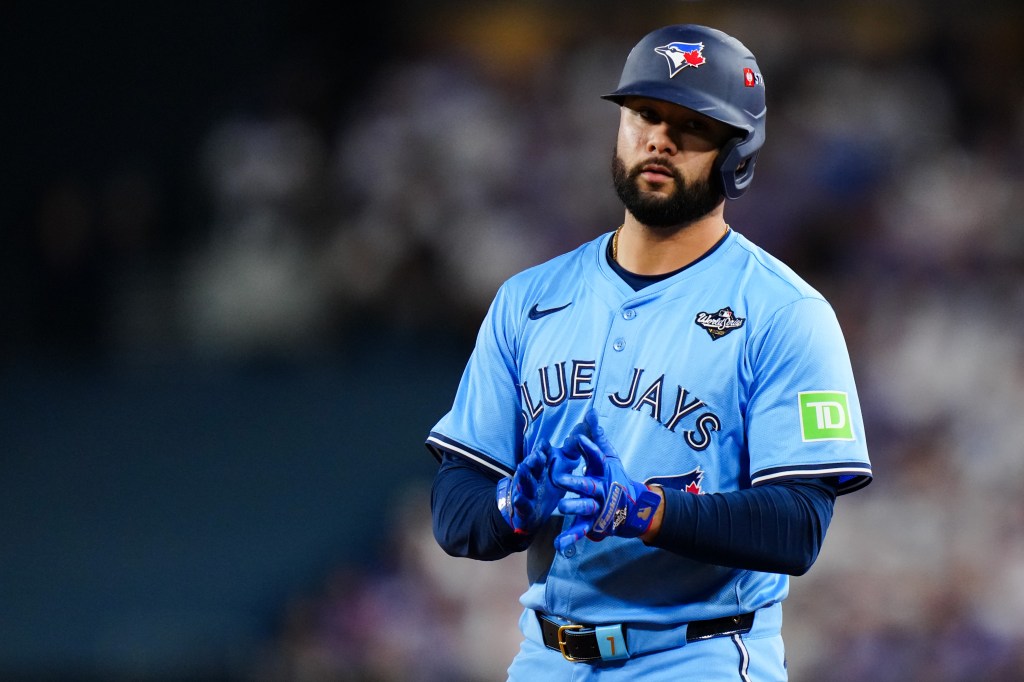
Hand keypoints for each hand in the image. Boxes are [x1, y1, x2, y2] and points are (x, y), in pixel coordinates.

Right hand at [497, 439, 580, 534]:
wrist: (531, 514)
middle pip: (532, 467)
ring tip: (523, 467)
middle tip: (538, 454)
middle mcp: (532, 477)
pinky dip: (519, 502)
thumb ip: (568, 457)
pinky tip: (519, 499)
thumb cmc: (546, 489)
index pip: (541, 456)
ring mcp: (526, 492)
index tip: (545, 444)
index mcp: (541, 468)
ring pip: (524, 483)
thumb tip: (578, 438)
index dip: (543, 450)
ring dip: (524, 476)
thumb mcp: (558, 474)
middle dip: (534, 460)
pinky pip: (521, 504)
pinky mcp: (524, 508)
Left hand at [554, 410, 660, 549]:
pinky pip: (580, 531)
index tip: (578, 439)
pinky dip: (570, 538)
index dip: (589, 448)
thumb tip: (591, 412)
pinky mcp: (594, 524)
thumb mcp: (609, 456)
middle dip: (575, 482)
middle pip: (589, 485)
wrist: (634, 508)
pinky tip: (558, 544)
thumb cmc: (616, 478)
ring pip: (585, 507)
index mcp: (603, 472)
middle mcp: (602, 489)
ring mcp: (598, 508)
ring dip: (574, 507)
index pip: (597, 457)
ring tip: (561, 508)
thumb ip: (597, 436)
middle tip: (559, 478)